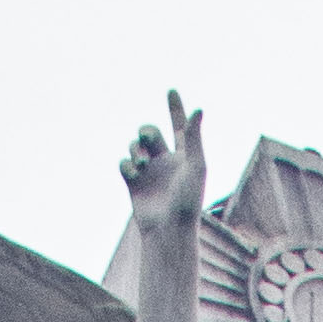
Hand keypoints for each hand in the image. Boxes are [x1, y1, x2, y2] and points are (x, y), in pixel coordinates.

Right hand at [121, 90, 206, 237]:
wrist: (168, 231)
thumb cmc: (187, 201)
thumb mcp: (195, 166)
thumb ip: (194, 137)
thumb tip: (198, 108)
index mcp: (183, 156)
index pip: (179, 127)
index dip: (175, 109)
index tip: (171, 90)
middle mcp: (165, 162)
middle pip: (149, 132)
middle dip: (145, 131)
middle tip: (146, 140)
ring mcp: (149, 172)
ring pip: (134, 146)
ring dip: (135, 149)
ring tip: (142, 164)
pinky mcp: (134, 184)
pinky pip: (124, 163)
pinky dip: (127, 165)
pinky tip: (134, 175)